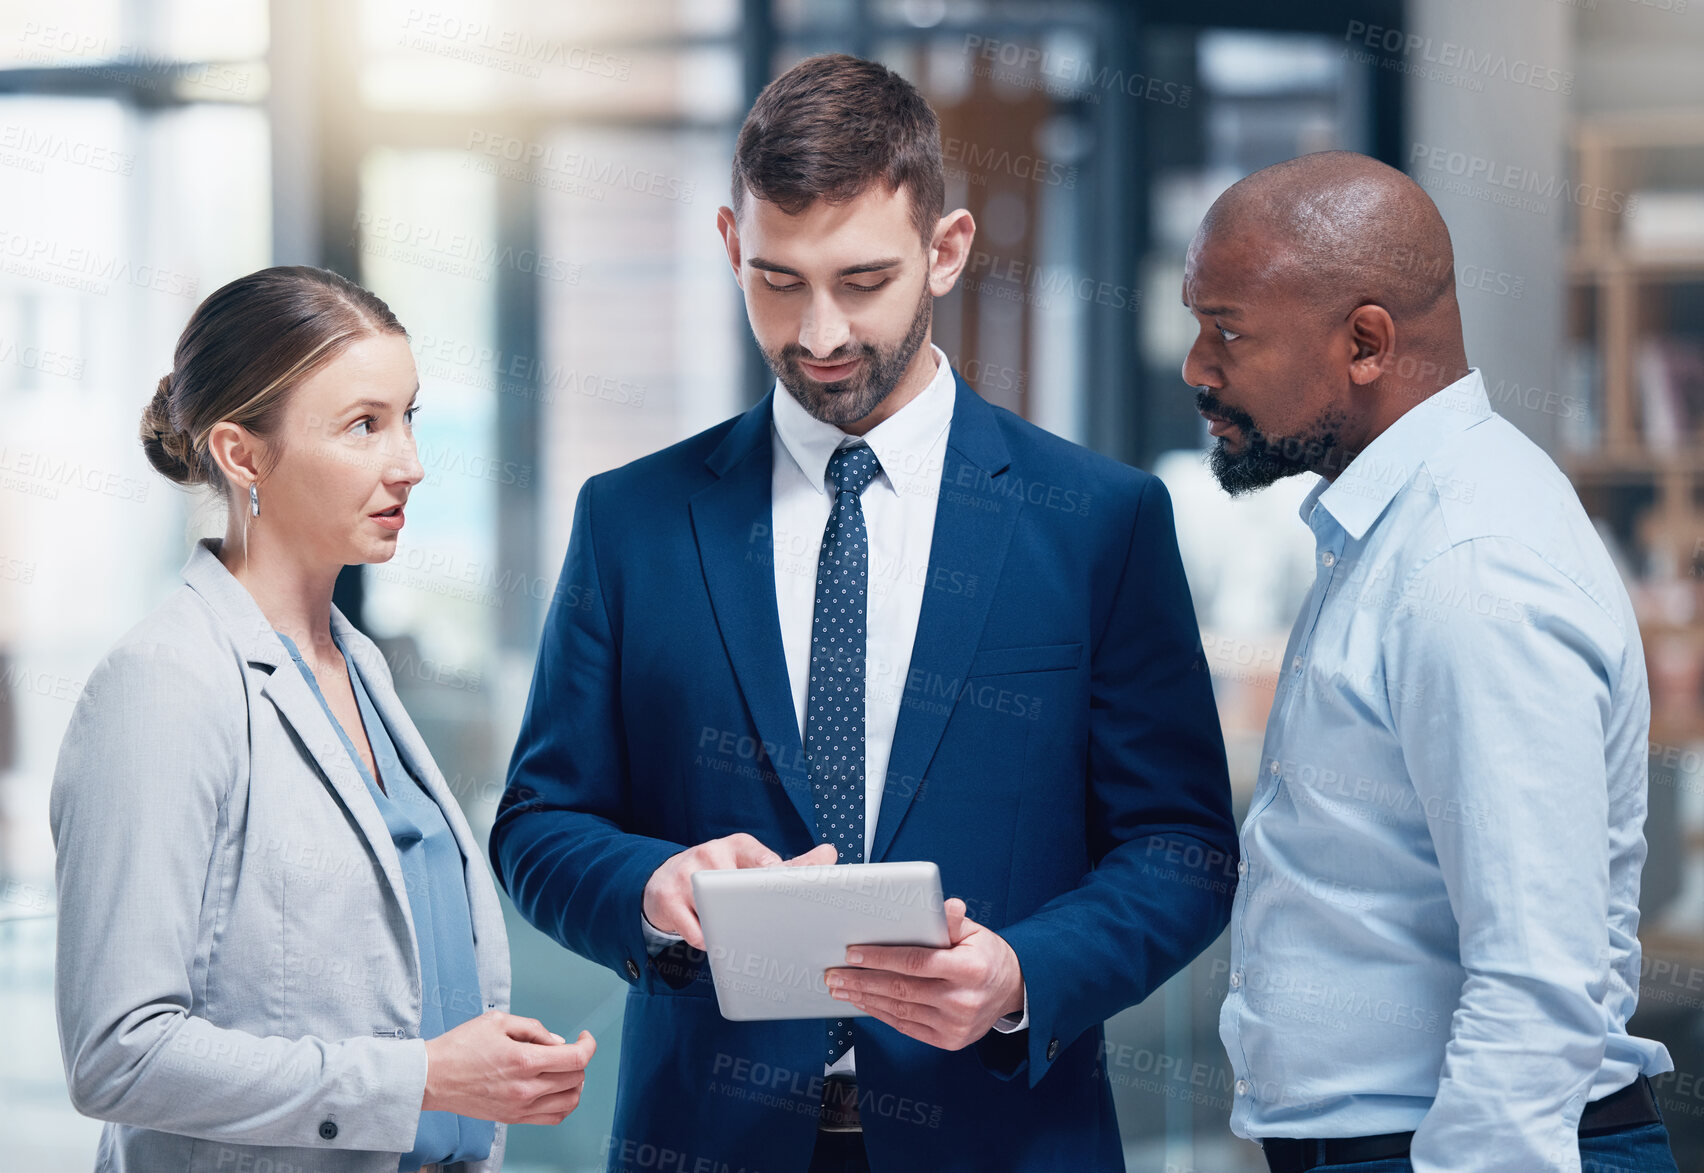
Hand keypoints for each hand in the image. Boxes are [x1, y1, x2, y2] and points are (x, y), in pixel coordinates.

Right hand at [421, 1010, 595, 1124]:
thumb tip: (557, 1042)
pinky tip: (556, 1090)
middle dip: (579, 1060)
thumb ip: (533, 1029)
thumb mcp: (498, 1022)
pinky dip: (563, 1104)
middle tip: (567, 1049)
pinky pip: (553, 1118)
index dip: (588, 1045)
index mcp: (523, 1060)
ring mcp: (520, 1107)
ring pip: (570, 1102)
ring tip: (564, 1070)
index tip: (584, 1037)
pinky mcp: (512, 1118)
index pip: (576, 1058)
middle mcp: (525, 1088)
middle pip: (576, 1078)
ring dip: (575, 1083)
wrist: (431, 1077)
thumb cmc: (459, 1047)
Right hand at [643, 833, 836, 949]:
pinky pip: (696, 931)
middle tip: (767, 930)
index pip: (765, 862)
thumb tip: (831, 854)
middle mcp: (711, 853)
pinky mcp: (667, 898)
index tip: (793, 899)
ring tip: (733, 935)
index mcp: (738, 845)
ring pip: (716, 910)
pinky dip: (708, 941)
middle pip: (739, 886)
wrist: (664, 884)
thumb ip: (791, 865)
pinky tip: (711, 939)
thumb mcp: (752, 866)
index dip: (781, 882)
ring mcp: (687, 874)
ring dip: (728, 929)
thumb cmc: (720, 877)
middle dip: (753, 910)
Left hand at [823, 897, 1024, 1050]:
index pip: (915, 962)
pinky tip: (864, 1003)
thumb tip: (945, 904)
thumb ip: (952, 922)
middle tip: (834, 974)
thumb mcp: (975, 932)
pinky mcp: (948, 1041)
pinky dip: (881, 1014)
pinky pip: (906, 1026)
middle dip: (862, 981)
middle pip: (901, 989)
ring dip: (865, 999)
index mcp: (970, 969)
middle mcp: (963, 1000)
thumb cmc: (987, 956)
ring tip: (841, 988)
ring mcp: (955, 1025)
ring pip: (899, 1010)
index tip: (852, 953)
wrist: (1012, 991)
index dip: (880, 958)